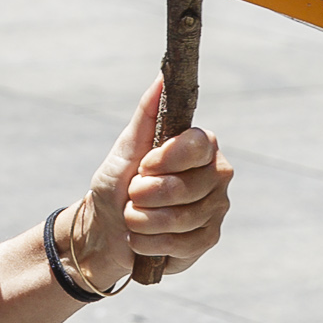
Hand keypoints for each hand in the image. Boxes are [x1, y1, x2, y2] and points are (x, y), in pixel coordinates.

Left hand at [68, 78, 230, 286]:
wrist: (106, 228)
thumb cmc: (117, 183)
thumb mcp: (126, 147)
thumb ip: (147, 114)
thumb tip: (163, 78)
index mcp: (200, 146)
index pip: (198, 145)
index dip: (168, 158)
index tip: (143, 165)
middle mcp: (216, 175)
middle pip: (189, 186)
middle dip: (147, 194)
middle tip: (131, 194)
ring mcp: (216, 209)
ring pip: (185, 217)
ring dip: (144, 220)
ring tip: (131, 216)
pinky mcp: (208, 239)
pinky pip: (185, 244)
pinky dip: (152, 243)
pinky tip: (140, 238)